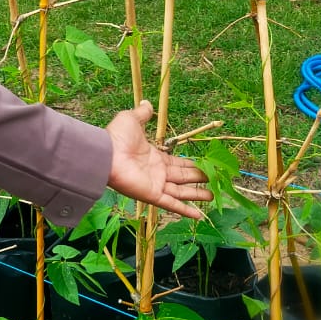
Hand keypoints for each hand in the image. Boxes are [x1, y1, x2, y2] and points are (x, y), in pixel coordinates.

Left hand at [106, 100, 211, 219]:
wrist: (106, 153)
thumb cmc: (118, 137)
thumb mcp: (132, 119)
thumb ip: (142, 114)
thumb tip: (147, 103)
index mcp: (154, 157)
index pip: (177, 163)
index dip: (190, 164)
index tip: (205, 165)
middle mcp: (157, 172)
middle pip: (182, 177)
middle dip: (198, 178)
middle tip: (214, 179)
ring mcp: (155, 185)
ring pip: (181, 192)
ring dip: (196, 195)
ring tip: (212, 196)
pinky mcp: (152, 195)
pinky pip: (171, 204)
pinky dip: (185, 210)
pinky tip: (198, 216)